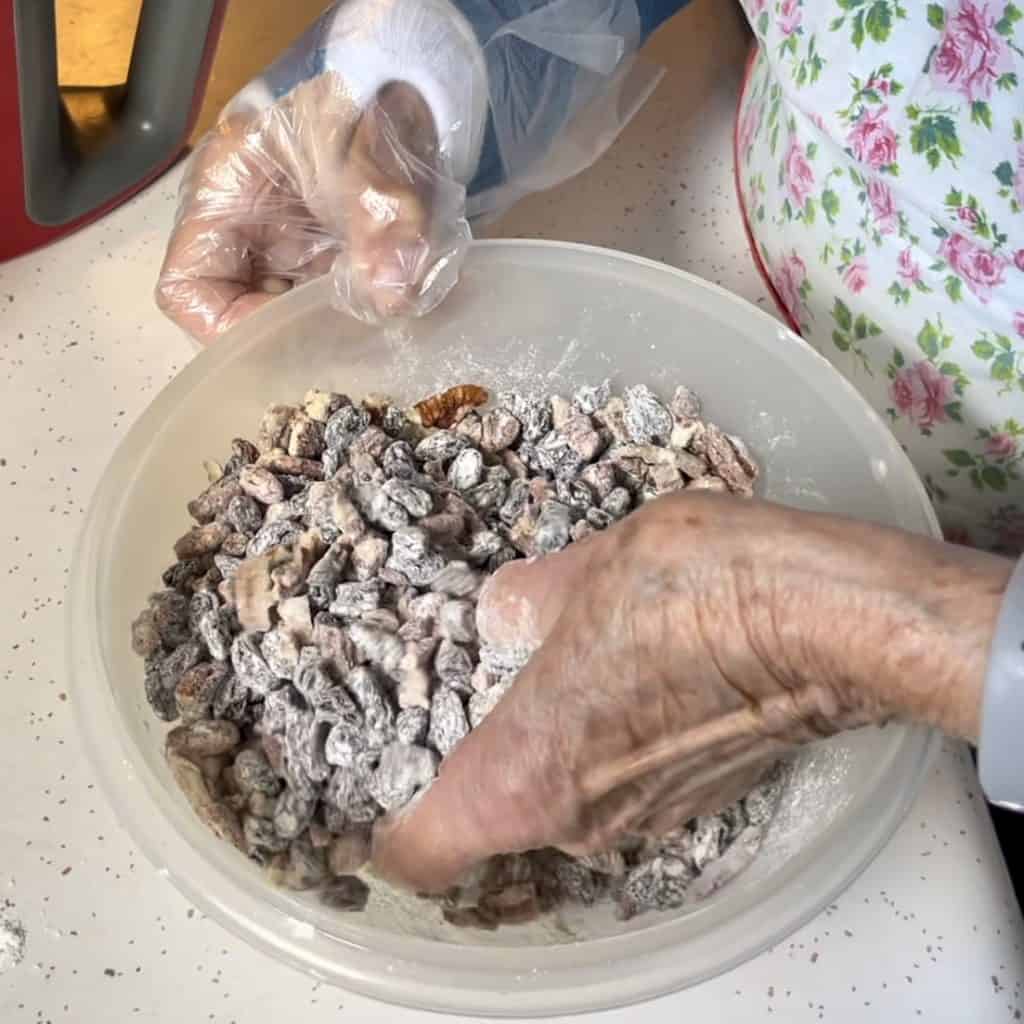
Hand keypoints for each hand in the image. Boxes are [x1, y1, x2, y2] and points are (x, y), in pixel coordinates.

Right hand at [156, 77, 449, 341]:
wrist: (409, 87)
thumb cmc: (363, 100)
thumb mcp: (368, 149)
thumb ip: (382, 219)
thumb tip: (393, 296)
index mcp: (222, 200)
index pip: (188, 291)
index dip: (230, 329)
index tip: (294, 338)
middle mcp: (243, 236)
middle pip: (241, 315)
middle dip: (293, 336)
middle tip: (347, 343)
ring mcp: (283, 252)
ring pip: (289, 319)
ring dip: (332, 329)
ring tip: (374, 328)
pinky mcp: (323, 262)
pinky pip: (329, 307)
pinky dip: (357, 316)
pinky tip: (389, 314)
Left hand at [373, 493, 1008, 892]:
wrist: (834, 617)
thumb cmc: (696, 589)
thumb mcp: (586, 567)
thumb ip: (528, 599)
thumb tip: (504, 610)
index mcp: (524, 774)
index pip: (420, 851)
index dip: (388, 829)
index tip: (380, 790)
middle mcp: (580, 821)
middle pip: (495, 820)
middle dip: (483, 758)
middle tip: (478, 684)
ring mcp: (646, 819)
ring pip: (566, 799)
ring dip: (557, 745)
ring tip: (565, 664)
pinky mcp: (701, 800)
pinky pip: (625, 783)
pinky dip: (614, 743)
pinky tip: (635, 672)